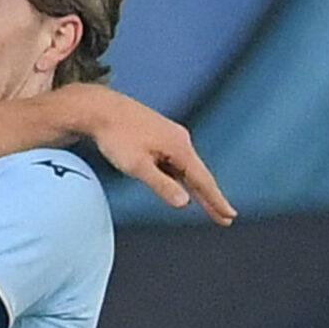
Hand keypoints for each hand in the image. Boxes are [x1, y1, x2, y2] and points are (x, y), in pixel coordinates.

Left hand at [61, 86, 235, 223]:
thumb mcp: (138, 165)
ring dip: (198, 188)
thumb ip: (162, 185)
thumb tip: (184, 202)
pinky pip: (177, 162)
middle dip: (212, 198)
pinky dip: (183, 177)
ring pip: (188, 168)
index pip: (203, 180)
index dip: (216, 201)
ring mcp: (171, 136)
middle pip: (199, 175)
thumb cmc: (116, 136)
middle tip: (226, 218)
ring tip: (211, 207)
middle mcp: (180, 140)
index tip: (228, 216)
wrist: (100, 109)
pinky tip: (183, 185)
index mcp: (179, 147)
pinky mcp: (161, 136)